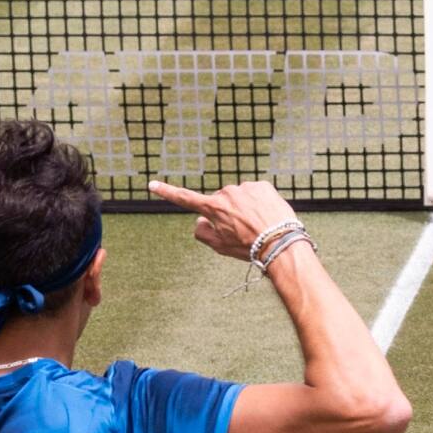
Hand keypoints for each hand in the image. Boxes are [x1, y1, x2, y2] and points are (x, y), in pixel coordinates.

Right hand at [148, 180, 298, 260]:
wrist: (281, 242)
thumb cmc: (248, 247)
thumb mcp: (220, 247)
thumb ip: (202, 233)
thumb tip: (200, 220)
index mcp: (213, 208)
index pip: (184, 198)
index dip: (166, 192)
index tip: (152, 184)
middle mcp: (226, 193)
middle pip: (220, 203)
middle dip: (226, 213)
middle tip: (241, 231)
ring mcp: (245, 187)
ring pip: (239, 198)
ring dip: (244, 208)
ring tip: (258, 225)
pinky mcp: (262, 185)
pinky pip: (255, 193)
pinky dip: (259, 203)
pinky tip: (266, 216)